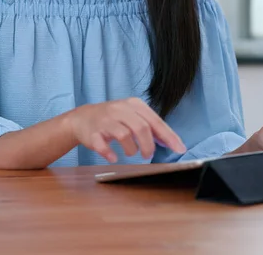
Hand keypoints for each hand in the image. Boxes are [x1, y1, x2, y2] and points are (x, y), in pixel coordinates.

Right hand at [67, 98, 186, 162]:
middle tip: (148, 155)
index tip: (179, 149)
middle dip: (148, 145)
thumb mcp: (133, 116)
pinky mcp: (92, 132)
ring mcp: (105, 120)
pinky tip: (113, 157)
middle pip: (141, 128)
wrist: (82, 118)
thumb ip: (151, 127)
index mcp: (133, 105)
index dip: (169, 136)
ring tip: (131, 153)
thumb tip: (171, 141)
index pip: (155, 121)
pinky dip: (109, 153)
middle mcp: (120, 109)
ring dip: (131, 149)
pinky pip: (102, 145)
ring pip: (124, 135)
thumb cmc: (113, 119)